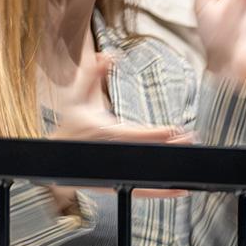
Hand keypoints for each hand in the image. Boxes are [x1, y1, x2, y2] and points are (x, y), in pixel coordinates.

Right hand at [44, 53, 193, 206]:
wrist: (54, 155)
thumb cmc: (70, 123)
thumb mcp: (77, 96)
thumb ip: (93, 74)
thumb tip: (107, 54)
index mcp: (102, 132)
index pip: (134, 134)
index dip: (156, 133)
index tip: (175, 129)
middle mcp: (109, 154)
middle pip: (144, 154)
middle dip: (169, 148)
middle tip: (190, 141)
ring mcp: (112, 171)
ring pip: (143, 177)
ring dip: (167, 175)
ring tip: (189, 170)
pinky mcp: (114, 185)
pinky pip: (140, 190)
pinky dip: (159, 191)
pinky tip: (179, 189)